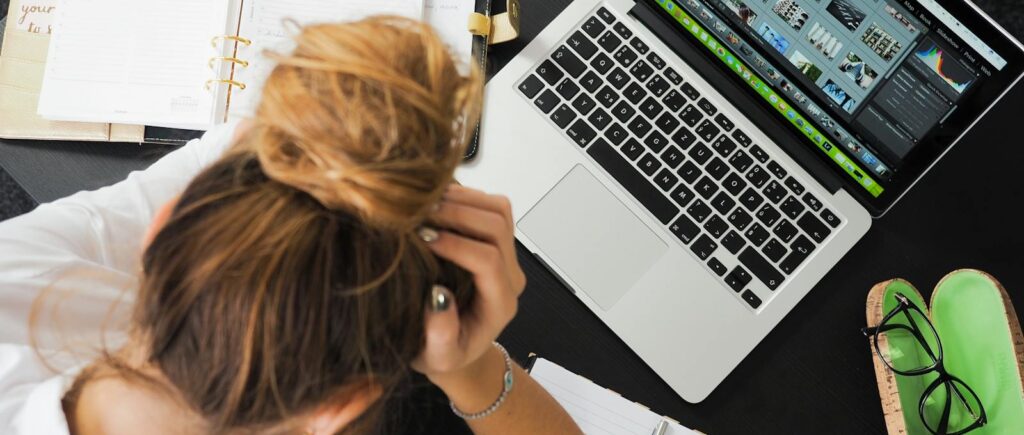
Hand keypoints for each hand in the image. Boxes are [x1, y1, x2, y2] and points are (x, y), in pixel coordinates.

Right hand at [411, 185, 525, 379]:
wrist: (456, 346)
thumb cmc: (444, 353)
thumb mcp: (437, 356)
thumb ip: (440, 335)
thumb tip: (438, 296)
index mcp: (500, 303)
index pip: (488, 261)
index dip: (456, 245)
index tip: (422, 238)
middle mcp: (510, 275)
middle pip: (498, 226)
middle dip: (458, 214)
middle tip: (419, 214)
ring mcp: (506, 254)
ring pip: (498, 209)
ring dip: (462, 199)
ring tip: (425, 204)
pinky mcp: (496, 240)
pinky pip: (490, 205)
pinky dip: (463, 196)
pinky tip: (433, 202)